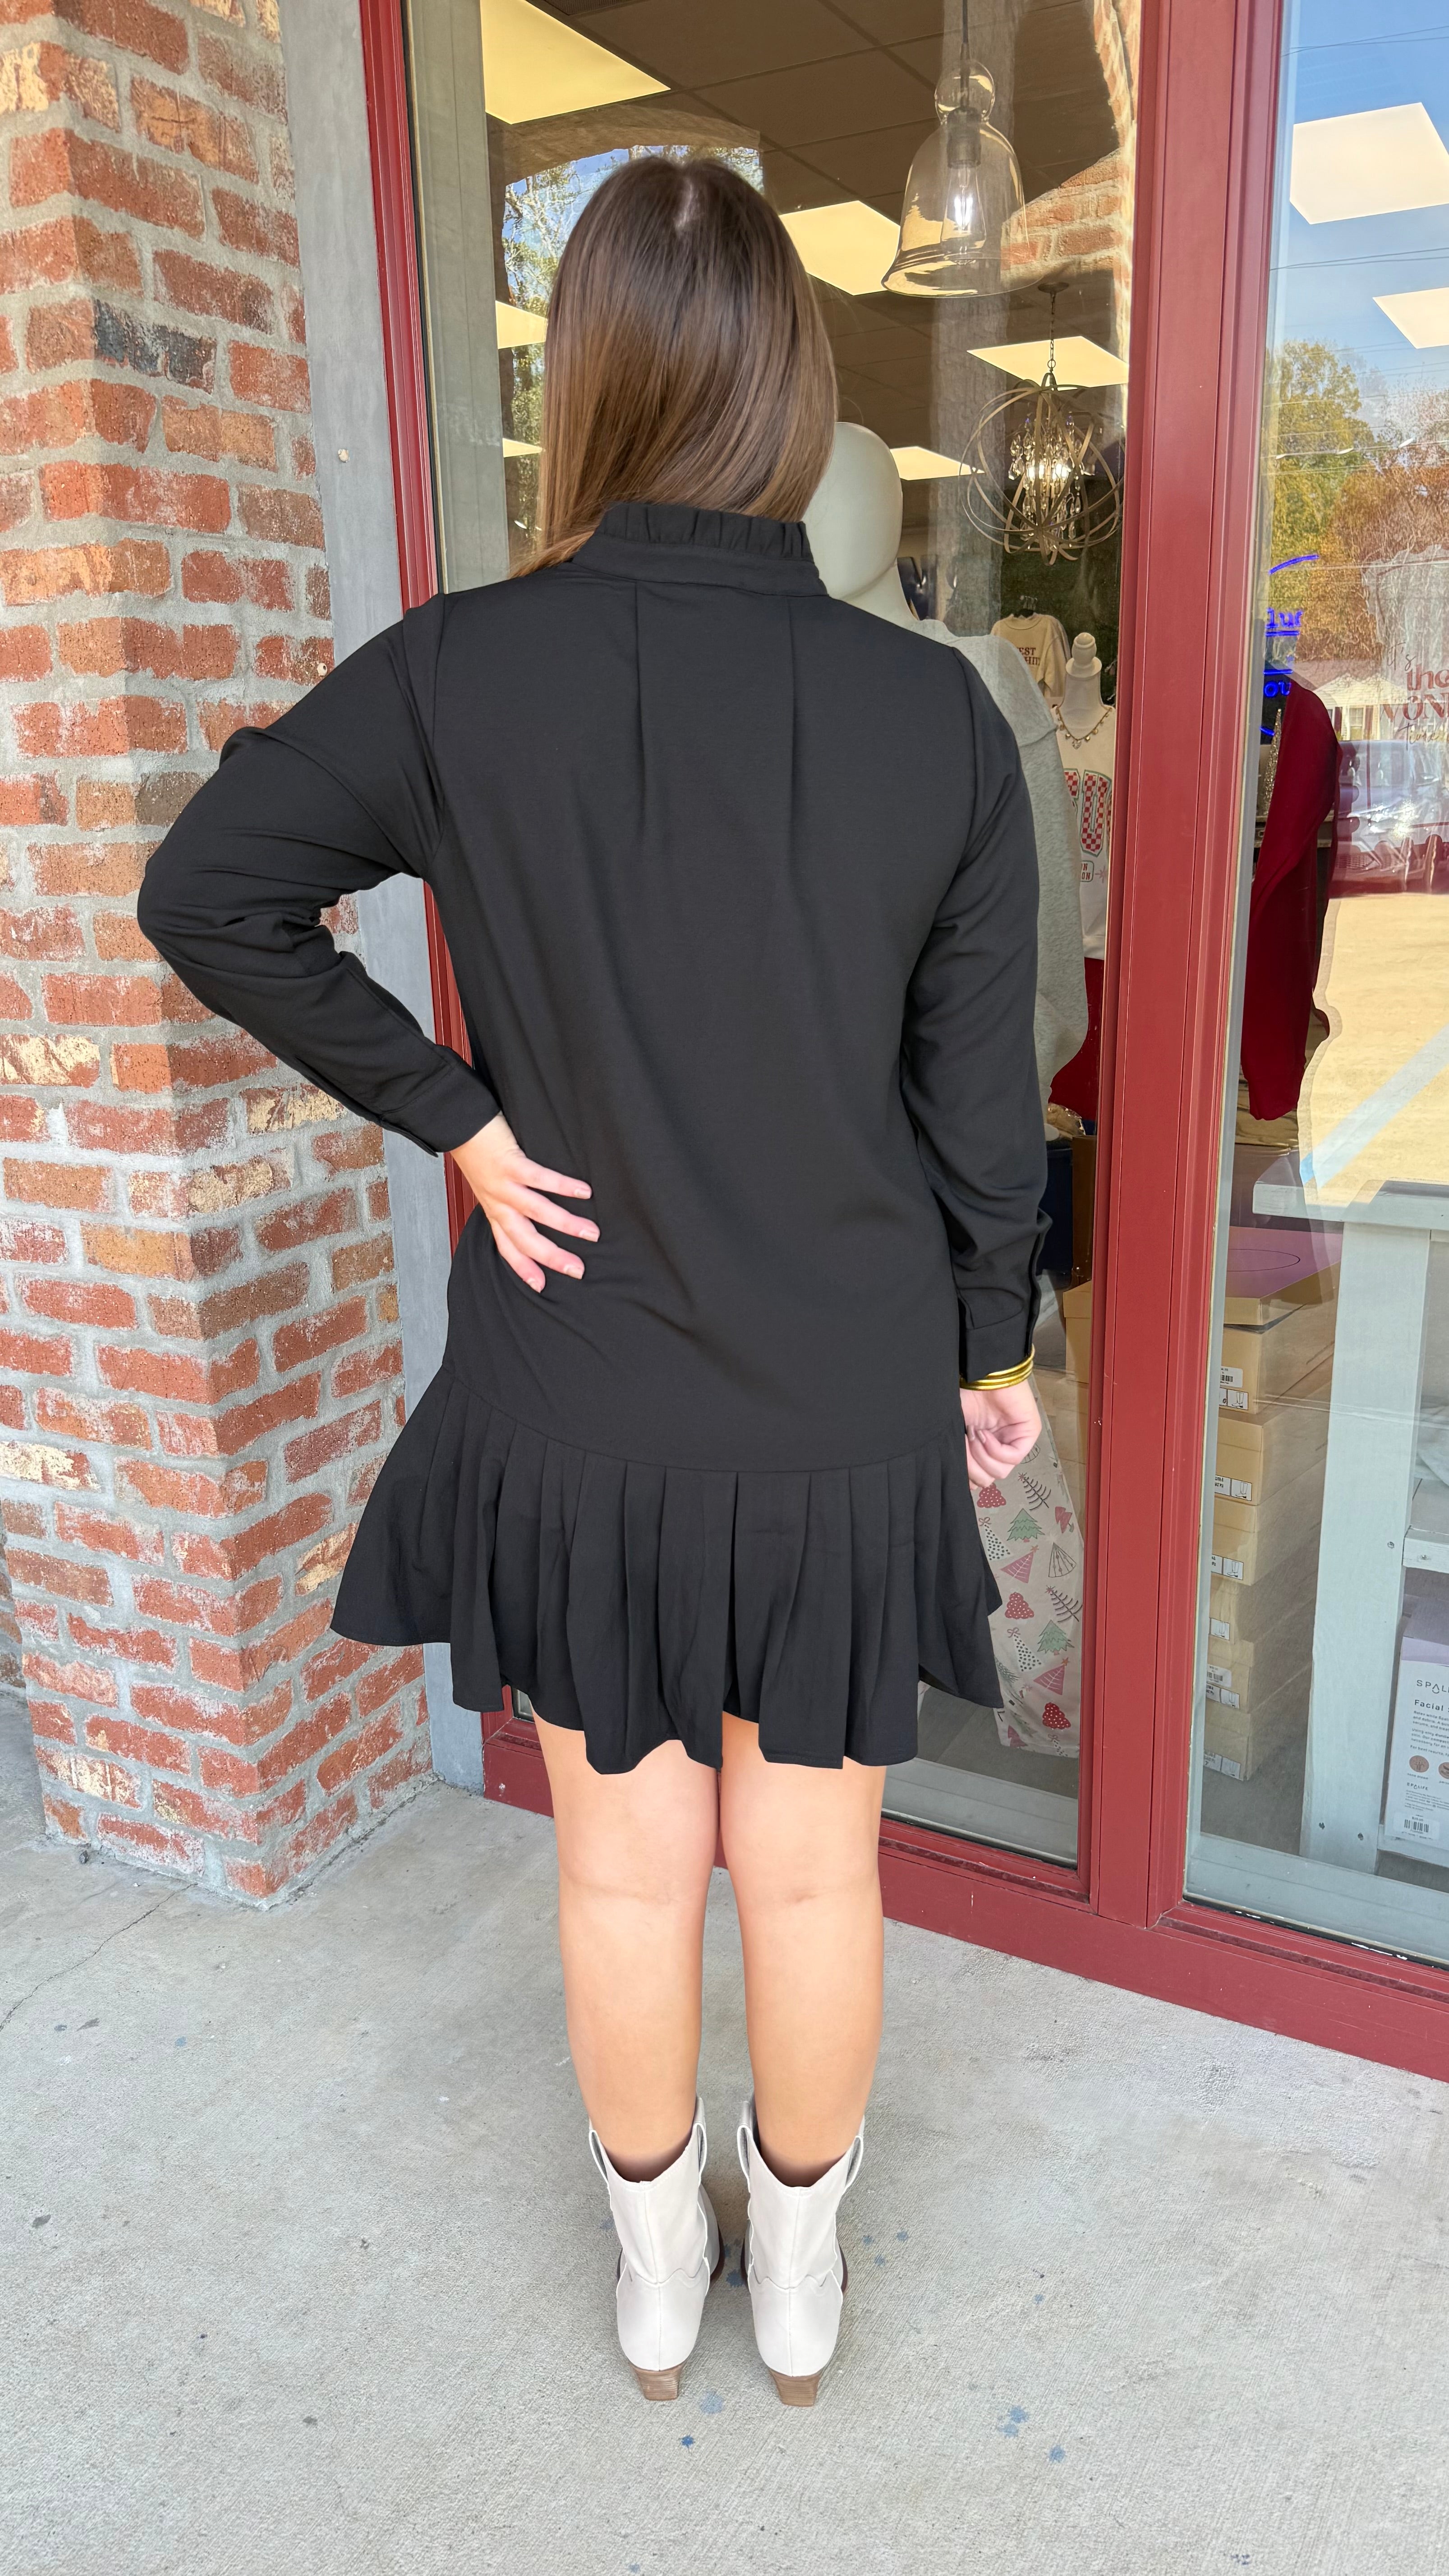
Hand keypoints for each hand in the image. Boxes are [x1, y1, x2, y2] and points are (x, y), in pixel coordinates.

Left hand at [450, 1113, 596, 1292]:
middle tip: (577, 1270)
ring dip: (565, 1225)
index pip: (507, 1247)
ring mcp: (502, 1185)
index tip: (541, 1287)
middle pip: (524, 1238)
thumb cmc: (478, 1152)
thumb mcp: (490, 1185)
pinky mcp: (508, 1163)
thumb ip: (510, 1201)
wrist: (458, 1125)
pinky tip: (583, 1192)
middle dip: (552, 1257)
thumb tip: (538, 1214)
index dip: (523, 1268)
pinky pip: (538, 1179)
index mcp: (494, 1210)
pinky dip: (562, 1187)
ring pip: (535, 1212)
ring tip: (590, 1233)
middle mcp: (497, 1203)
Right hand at [960, 1380, 1041, 1495]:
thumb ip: (961, 1458)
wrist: (979, 1376)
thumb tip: (967, 1484)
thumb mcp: (956, 1431)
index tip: (957, 1458)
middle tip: (966, 1441)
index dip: (967, 1475)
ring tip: (975, 1434)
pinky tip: (986, 1434)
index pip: (979, 1479)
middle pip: (988, 1479)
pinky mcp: (1028, 1434)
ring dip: (982, 1455)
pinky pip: (1012, 1458)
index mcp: (983, 1448)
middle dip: (973, 1464)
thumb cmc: (965, 1396)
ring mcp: (1015, 1441)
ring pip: (1000, 1472)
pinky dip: (995, 1449)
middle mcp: (1000, 1447)